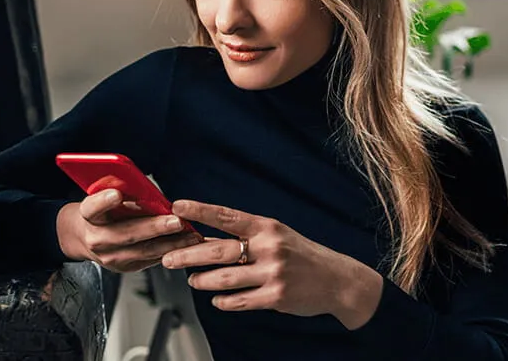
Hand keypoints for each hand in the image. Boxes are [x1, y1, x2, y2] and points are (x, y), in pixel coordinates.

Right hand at [56, 189, 202, 272]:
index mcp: (89, 216)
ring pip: (144, 251)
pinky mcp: (126, 267)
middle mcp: (97, 239)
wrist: (87, 237)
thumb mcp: (107, 196)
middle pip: (126, 233)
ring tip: (192, 235)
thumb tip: (150, 190)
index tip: (116, 194)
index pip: (92, 208)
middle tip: (176, 221)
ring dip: (172, 243)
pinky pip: (152, 259)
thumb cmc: (105, 211)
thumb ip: (123, 192)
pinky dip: (172, 251)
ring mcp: (111, 257)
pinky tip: (189, 244)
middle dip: (154, 228)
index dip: (103, 201)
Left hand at [161, 200, 383, 329]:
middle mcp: (270, 247)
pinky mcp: (276, 296)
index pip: (228, 216)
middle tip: (169, 259)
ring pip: (224, 279)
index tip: (177, 206)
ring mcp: (273, 273)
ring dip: (203, 281)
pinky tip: (217, 300)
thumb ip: (247, 237)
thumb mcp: (278, 236)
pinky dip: (223, 301)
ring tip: (194, 281)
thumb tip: (205, 240)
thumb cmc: (303, 256)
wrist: (338, 280)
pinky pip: (239, 301)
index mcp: (269, 227)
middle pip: (218, 251)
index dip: (200, 211)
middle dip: (188, 255)